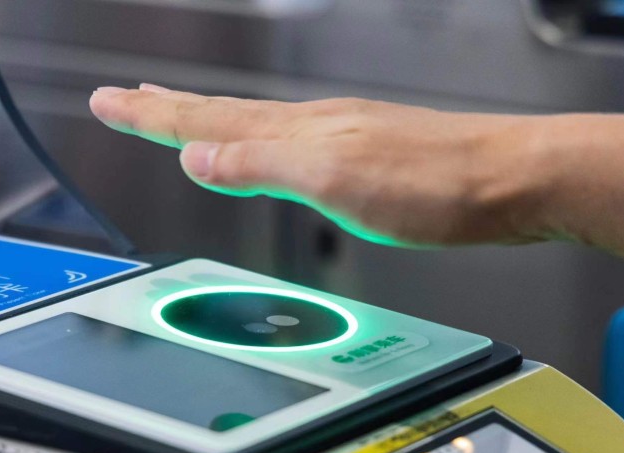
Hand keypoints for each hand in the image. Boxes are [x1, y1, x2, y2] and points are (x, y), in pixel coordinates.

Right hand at [89, 84, 547, 247]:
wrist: (514, 179)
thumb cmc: (436, 184)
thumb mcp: (336, 182)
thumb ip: (263, 168)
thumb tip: (196, 158)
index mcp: (297, 134)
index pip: (206, 122)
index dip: (152, 116)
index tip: (109, 101)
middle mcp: (312, 127)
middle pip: (222, 115)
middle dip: (165, 108)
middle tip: (125, 98)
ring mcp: (338, 137)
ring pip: (253, 126)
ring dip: (206, 121)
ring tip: (178, 115)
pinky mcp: (363, 155)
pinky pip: (286, 143)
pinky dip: (254, 143)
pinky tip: (263, 151)